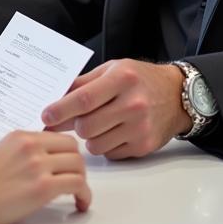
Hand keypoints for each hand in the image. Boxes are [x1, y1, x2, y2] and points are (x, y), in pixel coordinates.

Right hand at [0, 131, 90, 223]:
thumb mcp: (1, 153)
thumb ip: (23, 151)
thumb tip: (42, 159)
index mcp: (22, 136)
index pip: (60, 136)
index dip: (68, 153)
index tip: (69, 165)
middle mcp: (33, 146)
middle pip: (73, 149)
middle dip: (77, 166)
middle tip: (74, 180)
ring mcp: (39, 165)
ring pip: (78, 166)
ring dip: (82, 180)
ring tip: (78, 193)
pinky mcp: (43, 187)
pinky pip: (77, 185)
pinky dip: (85, 195)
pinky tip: (80, 203)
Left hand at [40, 59, 189, 158]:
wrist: (176, 95)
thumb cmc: (140, 79)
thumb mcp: (112, 69)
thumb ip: (84, 83)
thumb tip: (55, 99)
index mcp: (122, 79)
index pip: (84, 99)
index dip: (61, 110)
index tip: (46, 117)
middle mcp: (133, 104)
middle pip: (86, 126)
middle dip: (75, 125)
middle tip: (77, 119)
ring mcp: (140, 128)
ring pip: (95, 145)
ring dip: (90, 137)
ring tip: (100, 123)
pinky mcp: (143, 146)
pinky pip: (110, 154)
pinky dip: (106, 145)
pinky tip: (115, 131)